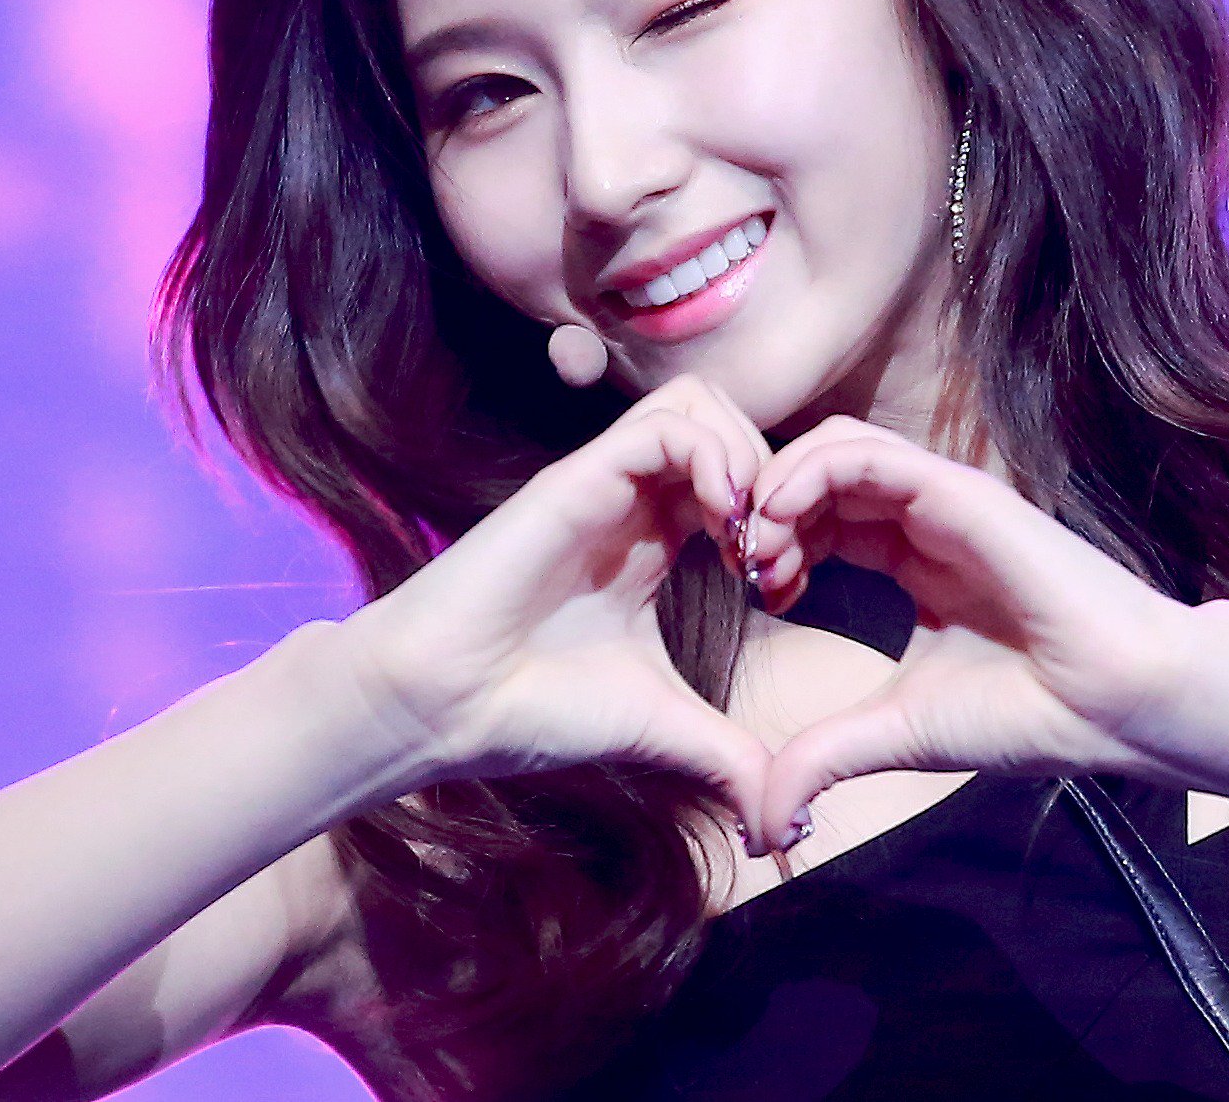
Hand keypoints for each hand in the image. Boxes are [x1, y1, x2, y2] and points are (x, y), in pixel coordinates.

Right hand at [331, 374, 777, 852]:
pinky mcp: (578, 477)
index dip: (782, 521)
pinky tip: (722, 529)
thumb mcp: (660, 728)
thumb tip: (780, 824)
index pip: (738, 475)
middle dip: (775, 478)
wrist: (445, 709)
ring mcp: (605, 482)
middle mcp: (633, 500)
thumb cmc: (534, 710)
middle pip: (728, 422)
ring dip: (747, 459)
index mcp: (654, 540)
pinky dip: (716, 459)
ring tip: (748, 538)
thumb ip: (725, 756)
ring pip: (702, 404)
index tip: (782, 593)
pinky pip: (668, 424)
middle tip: (772, 555)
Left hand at [739, 417, 1207, 844]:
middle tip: (746, 568)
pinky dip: (808, 472)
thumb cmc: (1030, 714)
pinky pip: (868, 454)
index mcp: (917, 561)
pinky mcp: (961, 493)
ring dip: (780, 485)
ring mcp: (945, 501)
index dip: (777, 544)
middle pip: (821, 474)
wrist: (1118, 706)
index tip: (755, 596)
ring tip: (759, 546)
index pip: (825, 518)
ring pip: (838, 447)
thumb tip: (764, 825)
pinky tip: (781, 518)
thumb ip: (824, 758)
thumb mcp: (897, 733)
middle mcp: (928, 521)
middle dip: (767, 512)